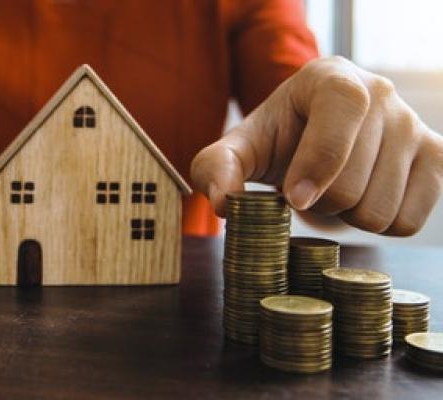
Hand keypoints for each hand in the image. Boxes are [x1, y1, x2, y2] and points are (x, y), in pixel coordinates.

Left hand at [190, 56, 442, 235]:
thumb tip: (225, 203)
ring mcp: (414, 125)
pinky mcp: (435, 157)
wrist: (312, 138)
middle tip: (306, 189)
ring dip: (347, 216)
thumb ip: (216, 168)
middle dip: (319, 202)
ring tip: (333, 190)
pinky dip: (378, 225)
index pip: (342, 111)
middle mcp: (381, 92)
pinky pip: (408, 221)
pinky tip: (360, 199)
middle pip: (354, 183)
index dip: (318, 161)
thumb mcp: (239, 148)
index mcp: (332, 78)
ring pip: (381, 209)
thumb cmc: (277, 140)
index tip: (293, 197)